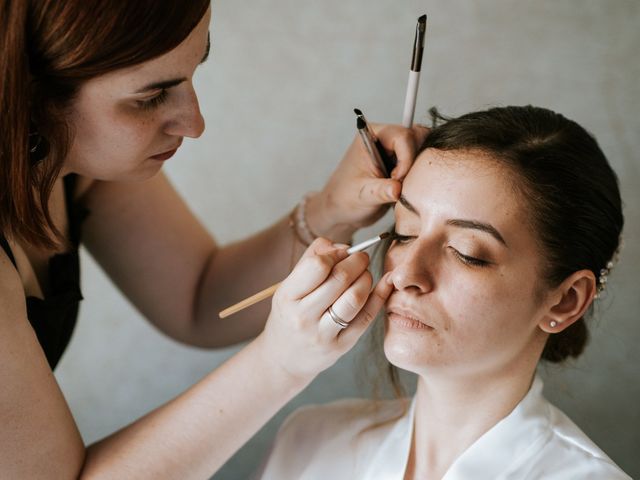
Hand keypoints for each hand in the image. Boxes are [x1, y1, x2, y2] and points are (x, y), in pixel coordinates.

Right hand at [256, 238, 392, 382]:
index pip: (317, 266)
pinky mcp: (340, 346)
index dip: (336, 253)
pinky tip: (385, 284)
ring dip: (367, 278)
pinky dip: (380, 296)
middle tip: (362, 257)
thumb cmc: (289, 315)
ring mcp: (322, 334)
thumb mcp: (289, 287)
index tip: (343, 251)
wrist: (283, 359)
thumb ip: (312, 260)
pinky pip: (366, 318)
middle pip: (340, 279)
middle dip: (357, 261)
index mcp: (287, 296)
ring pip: (355, 298)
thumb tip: (342, 245)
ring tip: (365, 274)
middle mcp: (302, 317)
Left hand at [307, 123, 428, 240]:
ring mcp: (396, 151)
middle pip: (418, 137)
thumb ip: (380, 191)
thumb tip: (397, 189)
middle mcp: (386, 138)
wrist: (344, 210)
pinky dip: (420, 175)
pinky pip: (422, 163)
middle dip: (416, 160)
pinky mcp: (404, 163)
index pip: (402, 136)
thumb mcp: (362, 195)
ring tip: (403, 186)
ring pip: (423, 149)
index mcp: (371, 135)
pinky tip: (406, 190)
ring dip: (419, 168)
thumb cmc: (345, 198)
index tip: (397, 179)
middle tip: (404, 182)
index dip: (406, 158)